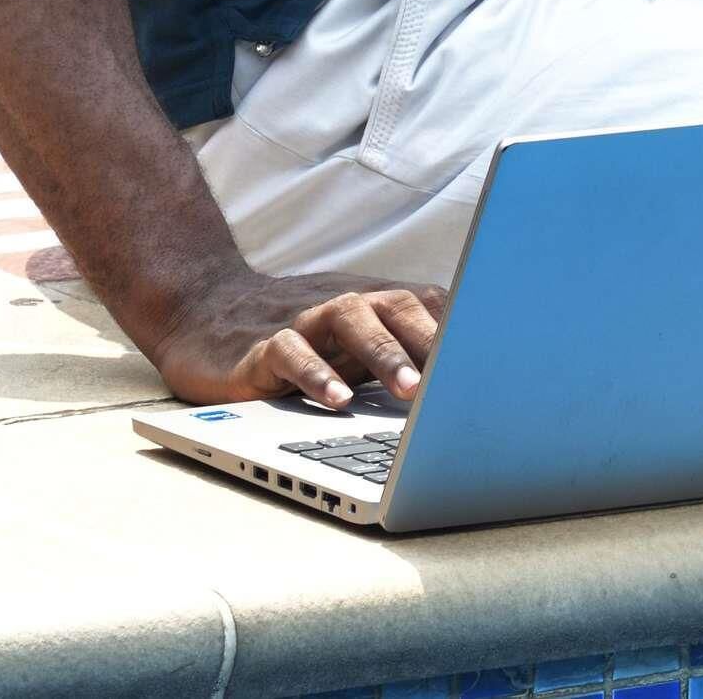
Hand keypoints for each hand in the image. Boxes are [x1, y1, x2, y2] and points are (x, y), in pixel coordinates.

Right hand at [145, 266, 448, 409]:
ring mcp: (302, 319)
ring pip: (350, 321)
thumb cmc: (300, 336)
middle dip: (432, 340)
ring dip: (385, 354)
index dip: (463, 327)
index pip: (428, 305)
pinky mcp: (260, 346)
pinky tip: (338, 401)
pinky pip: (291, 353)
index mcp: (373, 301)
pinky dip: (316, 375)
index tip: (499, 356)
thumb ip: (401, 349)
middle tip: (461, 377)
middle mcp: (343, 303)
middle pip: (397, 306)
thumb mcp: (354, 341)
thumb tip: (467, 381)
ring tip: (412, 391)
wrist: (204, 311)